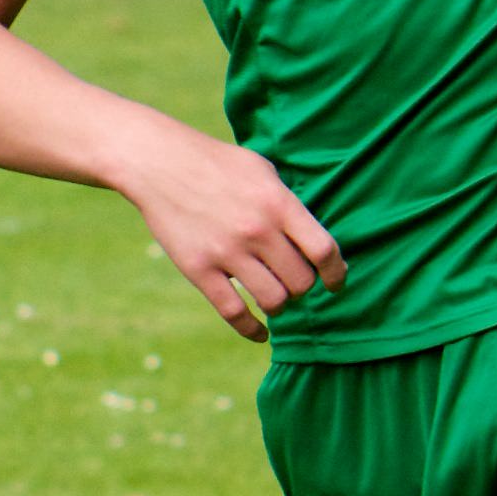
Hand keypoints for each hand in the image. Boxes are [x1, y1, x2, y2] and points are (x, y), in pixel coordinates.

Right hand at [118, 118, 345, 341]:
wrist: (160, 162)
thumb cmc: (217, 165)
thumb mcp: (262, 171)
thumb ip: (288, 206)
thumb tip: (313, 243)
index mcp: (278, 203)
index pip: (323, 250)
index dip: (336, 273)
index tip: (335, 283)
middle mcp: (257, 230)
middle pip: (301, 282)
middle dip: (302, 287)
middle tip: (291, 281)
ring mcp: (227, 251)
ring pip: (274, 301)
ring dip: (279, 304)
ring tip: (274, 296)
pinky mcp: (199, 269)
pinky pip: (234, 312)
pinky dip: (252, 329)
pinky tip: (260, 333)